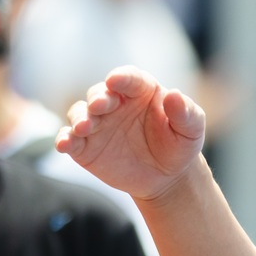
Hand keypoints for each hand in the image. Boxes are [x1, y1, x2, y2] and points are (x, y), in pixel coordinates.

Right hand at [57, 67, 206, 202]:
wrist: (165, 178)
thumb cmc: (179, 146)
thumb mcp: (191, 130)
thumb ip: (185, 112)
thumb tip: (174, 95)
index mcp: (140, 91)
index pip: (128, 78)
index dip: (121, 78)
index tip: (115, 80)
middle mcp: (114, 103)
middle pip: (99, 94)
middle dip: (97, 98)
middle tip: (99, 106)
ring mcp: (98, 124)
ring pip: (80, 113)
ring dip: (79, 117)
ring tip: (84, 127)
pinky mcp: (85, 147)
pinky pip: (70, 139)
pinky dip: (64, 140)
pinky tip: (64, 144)